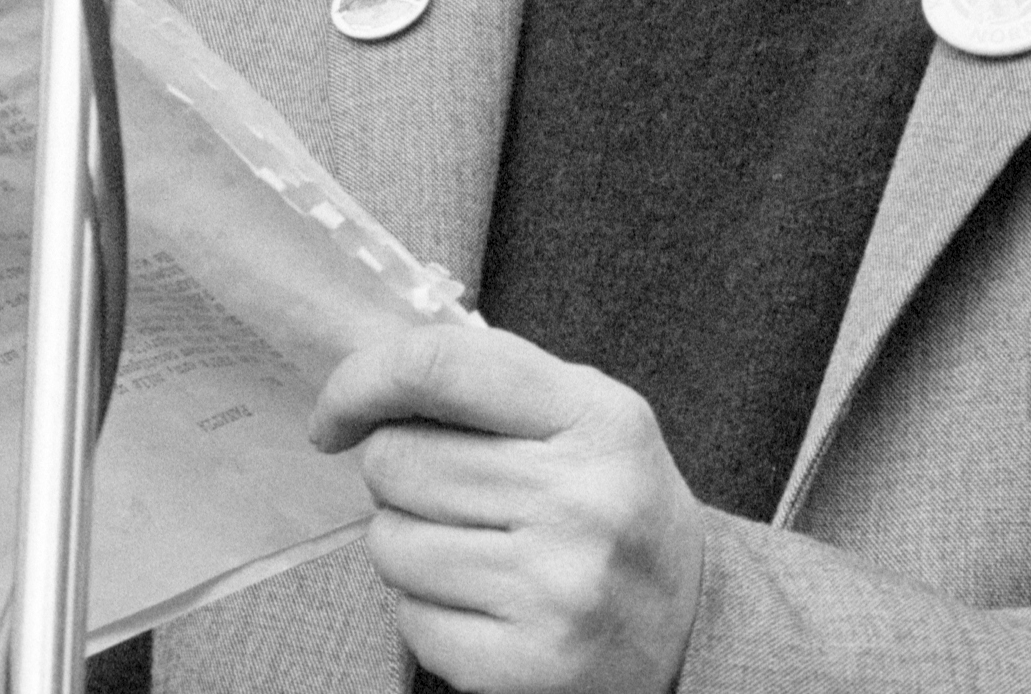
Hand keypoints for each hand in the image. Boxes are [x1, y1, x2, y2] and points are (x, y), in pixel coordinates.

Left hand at [311, 324, 701, 693]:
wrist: (695, 623)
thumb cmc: (616, 499)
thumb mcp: (589, 414)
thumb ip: (495, 378)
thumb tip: (371, 378)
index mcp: (597, 419)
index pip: (441, 367)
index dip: (363, 380)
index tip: (335, 414)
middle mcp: (581, 503)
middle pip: (398, 460)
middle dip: (398, 471)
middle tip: (446, 490)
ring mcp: (555, 591)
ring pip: (390, 544)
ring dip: (407, 541)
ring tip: (467, 546)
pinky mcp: (527, 665)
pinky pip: (409, 621)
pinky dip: (424, 608)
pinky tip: (477, 598)